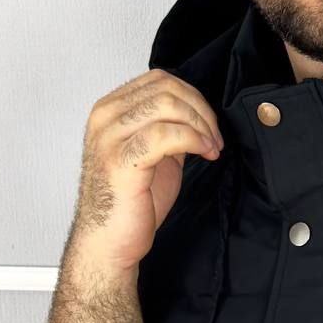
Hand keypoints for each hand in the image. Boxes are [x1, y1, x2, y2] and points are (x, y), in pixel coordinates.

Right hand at [70, 68, 225, 277]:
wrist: (110, 242)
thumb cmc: (129, 205)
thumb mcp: (153, 156)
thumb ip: (168, 131)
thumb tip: (196, 118)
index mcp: (111, 110)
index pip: (159, 80)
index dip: (194, 98)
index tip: (211, 126)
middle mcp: (106, 117)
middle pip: (166, 88)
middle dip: (201, 111)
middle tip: (216, 139)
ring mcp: (110, 137)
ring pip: (167, 105)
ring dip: (200, 125)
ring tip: (212, 149)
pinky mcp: (121, 160)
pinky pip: (165, 134)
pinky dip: (193, 139)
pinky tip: (204, 153)